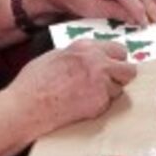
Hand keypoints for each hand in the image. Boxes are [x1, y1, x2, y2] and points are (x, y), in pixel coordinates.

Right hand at [10, 38, 136, 136]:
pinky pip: (107, 105)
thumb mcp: (55, 56)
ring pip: (119, 89)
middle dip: (121, 77)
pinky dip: (98, 107)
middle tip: (110, 83)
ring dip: (108, 94)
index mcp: (85, 47)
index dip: (115, 60)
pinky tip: (80, 106)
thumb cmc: (33, 83)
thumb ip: (78, 55)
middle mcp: (97, 62)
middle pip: (129, 69)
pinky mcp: (99, 103)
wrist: (26, 107)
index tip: (112, 67)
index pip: (119, 50)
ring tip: (85, 96)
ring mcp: (100, 83)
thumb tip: (91, 57)